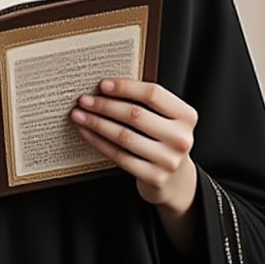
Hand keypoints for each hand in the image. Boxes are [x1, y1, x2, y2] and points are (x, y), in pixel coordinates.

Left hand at [70, 79, 197, 226]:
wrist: (175, 179)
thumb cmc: (162, 139)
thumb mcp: (164, 118)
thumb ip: (145, 102)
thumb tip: (105, 86)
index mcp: (186, 116)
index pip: (153, 94)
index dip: (125, 87)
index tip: (102, 85)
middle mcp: (181, 138)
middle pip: (135, 115)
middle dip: (104, 105)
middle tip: (84, 100)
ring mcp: (168, 160)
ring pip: (124, 136)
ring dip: (97, 123)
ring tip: (79, 115)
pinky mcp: (154, 177)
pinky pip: (119, 156)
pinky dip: (98, 142)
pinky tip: (86, 133)